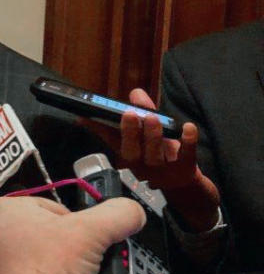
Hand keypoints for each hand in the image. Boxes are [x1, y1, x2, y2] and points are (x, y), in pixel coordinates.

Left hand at [0, 196, 144, 273]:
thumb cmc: (49, 270)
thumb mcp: (94, 231)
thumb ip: (119, 214)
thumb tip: (133, 212)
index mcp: (7, 206)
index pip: (56, 205)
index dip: (77, 223)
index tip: (83, 238)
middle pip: (51, 229)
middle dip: (68, 243)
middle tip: (77, 258)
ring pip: (44, 251)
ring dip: (60, 262)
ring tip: (69, 273)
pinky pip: (36, 271)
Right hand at [84, 88, 219, 229]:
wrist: (181, 181)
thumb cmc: (159, 152)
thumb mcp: (149, 134)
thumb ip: (145, 112)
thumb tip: (136, 92)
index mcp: (127, 153)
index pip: (111, 140)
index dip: (98, 129)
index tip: (85, 115)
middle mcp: (140, 165)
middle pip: (131, 152)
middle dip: (129, 133)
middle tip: (129, 113)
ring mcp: (161, 170)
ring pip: (154, 156)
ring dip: (152, 135)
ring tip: (152, 116)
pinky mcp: (184, 170)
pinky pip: (186, 156)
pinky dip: (187, 141)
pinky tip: (188, 127)